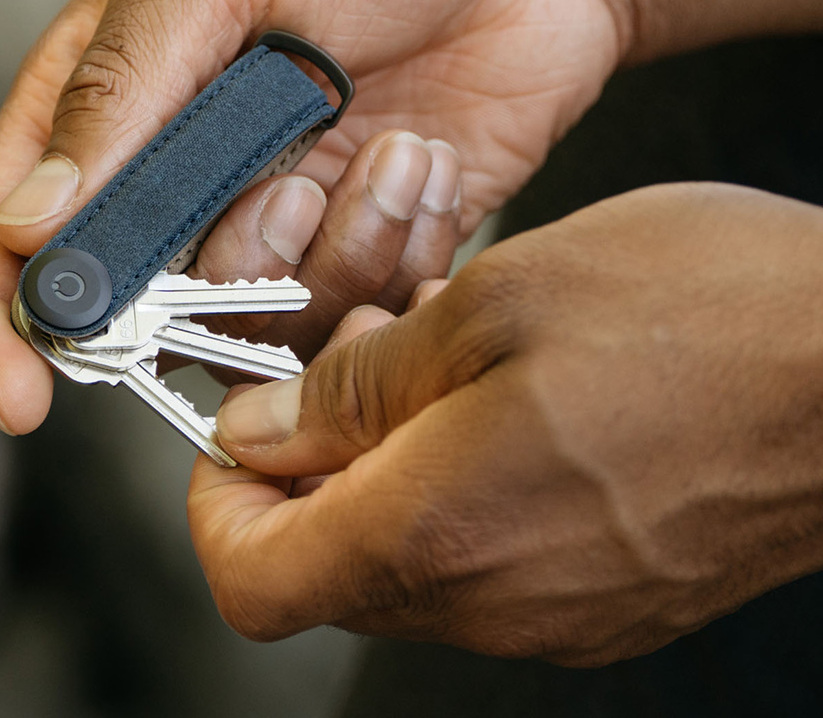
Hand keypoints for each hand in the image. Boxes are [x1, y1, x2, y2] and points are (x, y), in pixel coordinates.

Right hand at [0, 0, 623, 433]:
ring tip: (389, 148)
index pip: (1, 234)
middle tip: (294, 196)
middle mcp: (174, 183)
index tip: (25, 398)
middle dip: (216, 286)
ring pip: (246, 335)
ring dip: (327, 255)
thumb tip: (22, 226)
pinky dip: (393, 256)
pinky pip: (345, 325)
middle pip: (133, 314)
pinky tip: (427, 163)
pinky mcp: (356, 253)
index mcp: (106, 103)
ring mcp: (268, 228)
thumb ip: (116, 93)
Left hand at [189, 183, 822, 665]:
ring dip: (389, 462)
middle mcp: (491, 604)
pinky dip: (458, 484)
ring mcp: (557, 616)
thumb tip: (257, 431)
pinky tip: (508, 398)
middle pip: (326, 566)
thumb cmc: (705, 315)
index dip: (216, 503)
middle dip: (311, 460)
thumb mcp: (494, 304)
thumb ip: (351, 387)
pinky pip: (485, 560)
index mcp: (437, 532)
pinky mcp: (609, 600)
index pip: (252, 577)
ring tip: (445, 357)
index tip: (239, 430)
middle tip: (360, 354)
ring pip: (406, 557)